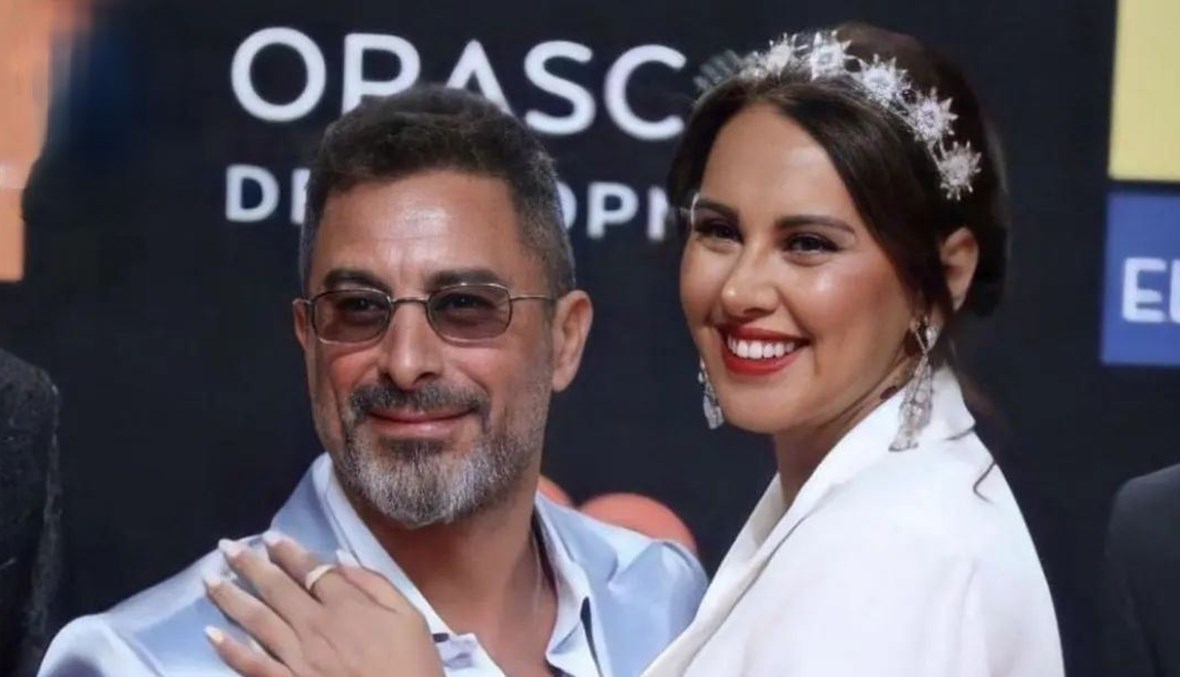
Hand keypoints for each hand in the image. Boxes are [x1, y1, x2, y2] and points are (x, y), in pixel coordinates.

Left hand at [203, 532, 444, 676]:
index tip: (268, 537)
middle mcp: (314, 626)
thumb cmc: (412, 665)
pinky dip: (230, 651)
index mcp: (345, 606)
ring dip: (230, 598)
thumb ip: (375, 584)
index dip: (288, 551)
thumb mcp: (410, 617)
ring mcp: (297, 658)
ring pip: (256, 621)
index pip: (309, 570)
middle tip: (226, 547)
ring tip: (209, 580)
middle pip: (276, 589)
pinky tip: (211, 635)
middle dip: (250, 565)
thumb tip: (339, 558)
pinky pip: (253, 666)